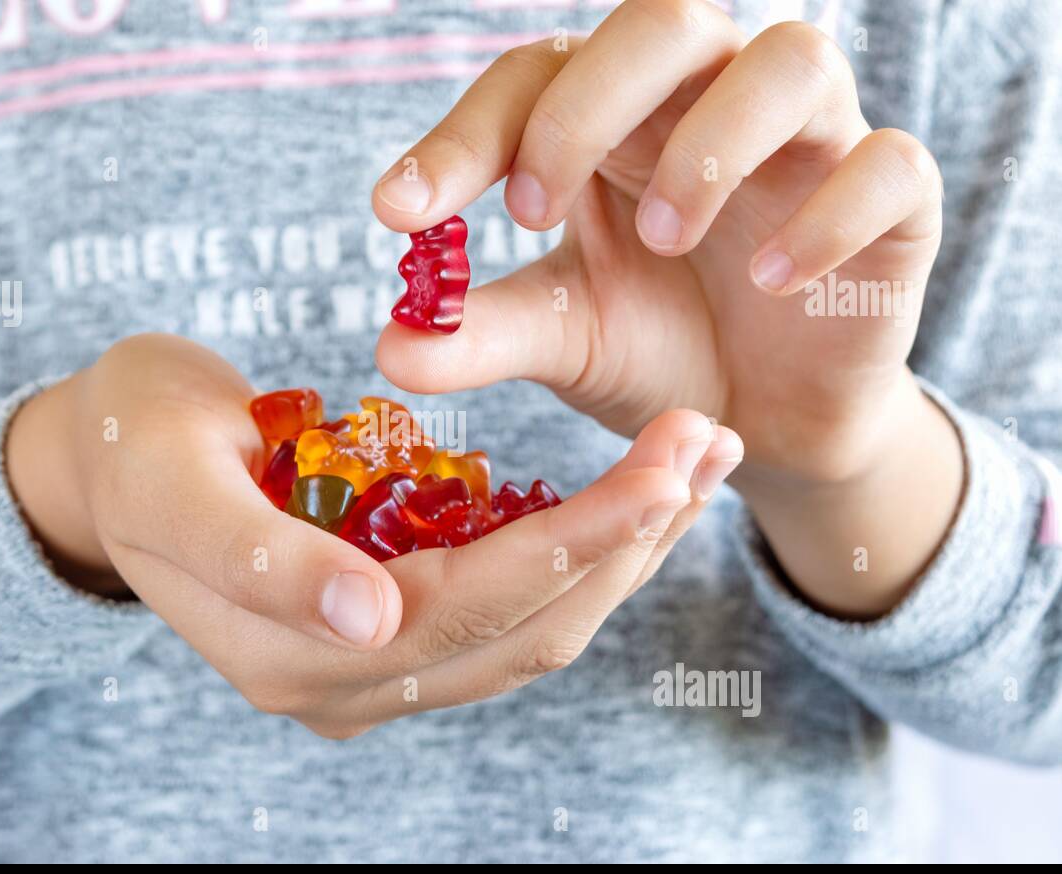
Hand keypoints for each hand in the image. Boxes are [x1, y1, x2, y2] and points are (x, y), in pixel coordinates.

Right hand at [6, 333, 741, 736]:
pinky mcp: (397, 633)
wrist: (111, 458)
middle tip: (710, 443)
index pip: (464, 605)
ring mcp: (374, 667)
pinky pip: (510, 607)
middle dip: (627, 541)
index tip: (666, 469)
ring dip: (623, 550)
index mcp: (288, 654)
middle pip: (522, 627)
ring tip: (699, 461)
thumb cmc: (132, 441)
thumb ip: (257, 557)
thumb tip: (369, 622)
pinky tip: (634, 494)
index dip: (573, 544)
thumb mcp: (171, 475)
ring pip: (532, 627)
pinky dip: (580, 551)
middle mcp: (344, 683)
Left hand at [372, 0, 959, 615]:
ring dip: (712, 144)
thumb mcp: (565, 339)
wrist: (767, 423)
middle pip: (664, 21)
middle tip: (534, 208)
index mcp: (619, 122)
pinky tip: (771, 282)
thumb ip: (484, 334)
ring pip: (791, 60)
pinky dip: (827, 216)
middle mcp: (711, 104)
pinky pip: (886, 165)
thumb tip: (390, 348)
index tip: (397, 212)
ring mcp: (810, 144)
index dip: (466, 132)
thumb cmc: (661, 350)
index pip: (539, 75)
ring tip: (665, 238)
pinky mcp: (894, 202)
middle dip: (587, 105)